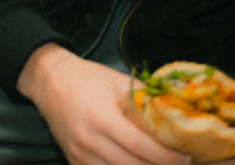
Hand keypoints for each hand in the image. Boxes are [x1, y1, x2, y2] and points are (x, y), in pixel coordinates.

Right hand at [17, 45, 190, 164]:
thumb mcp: (117, 82)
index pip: (140, 145)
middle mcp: (89, 139)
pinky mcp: (74, 162)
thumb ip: (144, 99)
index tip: (186, 158)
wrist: (48, 81)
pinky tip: (137, 164)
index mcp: (101, 116)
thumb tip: (176, 111)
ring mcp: (79, 154)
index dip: (166, 157)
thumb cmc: (86, 78)